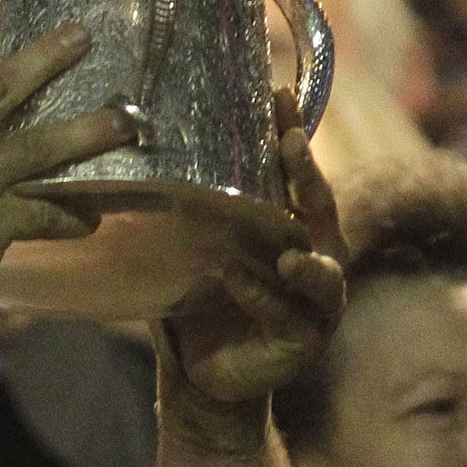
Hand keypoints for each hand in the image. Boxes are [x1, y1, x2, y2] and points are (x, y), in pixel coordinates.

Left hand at [160, 88, 346, 450]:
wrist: (208, 372)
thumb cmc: (209, 300)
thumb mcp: (201, 246)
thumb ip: (195, 208)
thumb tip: (146, 149)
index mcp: (298, 230)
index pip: (299, 175)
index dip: (292, 134)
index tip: (277, 93)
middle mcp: (318, 259)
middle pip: (320, 210)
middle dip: (307, 175)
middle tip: (290, 141)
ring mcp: (317, 304)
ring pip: (320, 273)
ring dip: (306, 260)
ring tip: (288, 250)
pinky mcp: (301, 340)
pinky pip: (281, 315)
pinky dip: (258, 296)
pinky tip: (233, 277)